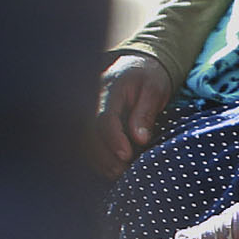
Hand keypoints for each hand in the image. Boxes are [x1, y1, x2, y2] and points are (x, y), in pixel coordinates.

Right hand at [91, 54, 172, 178]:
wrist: (136, 65)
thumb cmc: (148, 77)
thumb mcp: (155, 89)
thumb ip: (146, 113)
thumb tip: (140, 139)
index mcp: (110, 89)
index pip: (104, 117)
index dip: (114, 139)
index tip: (126, 155)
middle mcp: (92, 99)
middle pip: (89, 132)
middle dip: (104, 155)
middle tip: (121, 171)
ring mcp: (87, 108)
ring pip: (83, 138)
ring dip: (98, 159)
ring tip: (116, 174)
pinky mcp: (88, 119)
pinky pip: (85, 141)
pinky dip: (95, 157)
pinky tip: (108, 168)